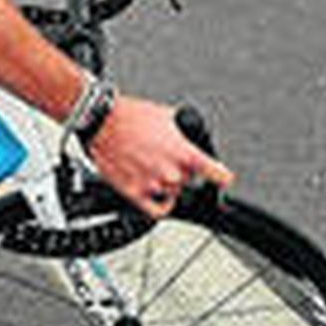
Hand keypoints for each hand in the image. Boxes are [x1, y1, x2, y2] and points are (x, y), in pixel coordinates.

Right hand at [89, 95, 235, 217]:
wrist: (101, 121)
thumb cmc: (130, 115)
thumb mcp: (168, 115)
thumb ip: (186, 132)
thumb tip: (193, 139)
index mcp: (185, 153)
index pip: (218, 175)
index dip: (222, 178)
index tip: (224, 180)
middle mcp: (172, 173)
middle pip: (190, 180)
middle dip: (182, 169)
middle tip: (165, 155)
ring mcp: (154, 185)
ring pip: (173, 191)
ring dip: (167, 182)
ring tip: (152, 164)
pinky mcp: (135, 193)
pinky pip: (158, 210)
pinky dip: (162, 204)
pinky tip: (159, 195)